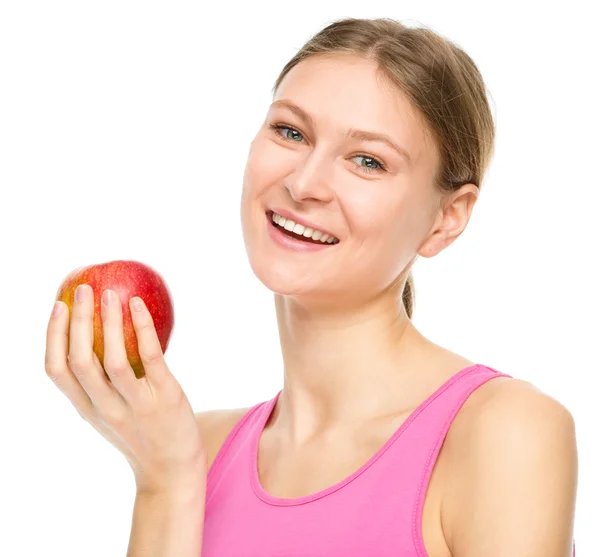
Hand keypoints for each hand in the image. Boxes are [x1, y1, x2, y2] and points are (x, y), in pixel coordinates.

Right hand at [45, 284, 206, 493]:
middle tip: (83, 289)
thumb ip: (99, 386)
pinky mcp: (166, 397)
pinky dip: (142, 329)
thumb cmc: (141, 434)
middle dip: (78, 321)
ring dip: (108, 322)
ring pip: (112, 360)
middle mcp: (106, 409)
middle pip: (80, 361)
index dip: (52, 337)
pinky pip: (151, 358)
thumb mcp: (109, 414)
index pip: (56, 372)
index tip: (57, 307)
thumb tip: (98, 336)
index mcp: (87, 410)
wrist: (173, 470)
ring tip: (110, 293)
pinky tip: (138, 306)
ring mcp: (136, 404)